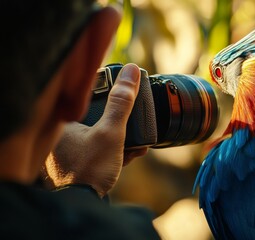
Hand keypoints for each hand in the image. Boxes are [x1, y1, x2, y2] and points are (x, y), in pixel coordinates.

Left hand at [44, 64, 146, 196]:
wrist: (85, 205)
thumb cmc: (91, 168)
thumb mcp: (111, 132)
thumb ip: (121, 102)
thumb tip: (131, 72)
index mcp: (63, 122)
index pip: (89, 96)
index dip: (112, 94)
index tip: (128, 95)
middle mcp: (62, 135)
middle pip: (98, 117)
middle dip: (122, 121)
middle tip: (137, 121)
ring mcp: (70, 151)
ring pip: (101, 135)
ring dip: (123, 138)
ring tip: (140, 142)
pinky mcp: (79, 164)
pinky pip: (100, 150)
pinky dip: (116, 151)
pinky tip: (132, 153)